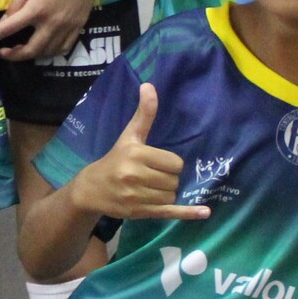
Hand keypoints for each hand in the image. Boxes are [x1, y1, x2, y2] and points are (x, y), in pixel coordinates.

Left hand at [0, 0, 106, 62]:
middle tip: (3, 52)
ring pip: (47, 52)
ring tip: (21, 50)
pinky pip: (63, 48)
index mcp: (37, 8)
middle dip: (13, 56)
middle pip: (31, 50)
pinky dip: (50, 52)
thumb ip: (17, 3)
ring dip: (31, 55)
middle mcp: (52, 23)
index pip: (10, 29)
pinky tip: (43, 47)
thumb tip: (5, 20)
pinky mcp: (79, 27)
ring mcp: (68, 27)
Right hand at [67, 84, 211, 223]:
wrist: (92, 189)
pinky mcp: (139, 213)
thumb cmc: (114, 159)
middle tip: (153, 177)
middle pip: (174, 180)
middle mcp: (135, 176)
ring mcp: (136, 197)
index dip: (170, 164)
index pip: (174, 162)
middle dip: (168, 179)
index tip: (157, 163)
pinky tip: (205, 212)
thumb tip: (149, 86)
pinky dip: (188, 213)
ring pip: (171, 196)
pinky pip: (169, 212)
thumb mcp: (129, 136)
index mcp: (135, 154)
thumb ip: (143, 114)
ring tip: (151, 189)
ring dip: (167, 193)